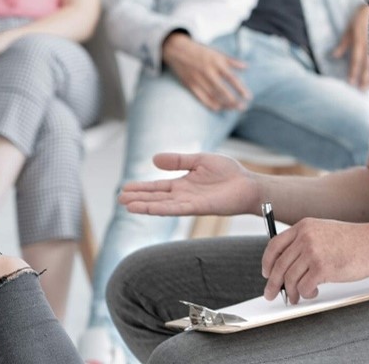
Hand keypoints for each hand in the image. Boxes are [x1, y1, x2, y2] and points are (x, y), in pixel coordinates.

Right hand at [118, 152, 258, 216]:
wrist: (249, 185)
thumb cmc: (229, 173)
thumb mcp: (199, 160)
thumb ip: (178, 160)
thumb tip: (154, 159)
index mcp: (183, 184)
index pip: (157, 187)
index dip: (141, 188)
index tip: (125, 188)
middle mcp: (183, 195)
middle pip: (156, 197)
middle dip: (138, 198)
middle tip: (119, 199)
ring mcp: (190, 202)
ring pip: (162, 205)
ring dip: (144, 205)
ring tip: (127, 205)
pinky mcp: (199, 207)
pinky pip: (176, 208)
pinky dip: (160, 208)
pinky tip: (148, 208)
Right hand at [162, 33, 250, 110]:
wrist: (176, 49)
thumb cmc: (199, 51)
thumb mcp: (215, 52)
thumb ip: (231, 60)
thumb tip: (246, 67)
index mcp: (215, 63)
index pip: (231, 78)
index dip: (240, 88)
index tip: (248, 97)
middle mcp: (207, 72)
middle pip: (222, 90)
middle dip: (233, 100)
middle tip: (243, 107)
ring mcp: (198, 79)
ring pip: (213, 96)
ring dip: (224, 104)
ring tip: (234, 108)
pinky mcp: (190, 85)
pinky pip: (202, 98)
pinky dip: (211, 105)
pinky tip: (219, 108)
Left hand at [261, 218, 368, 303]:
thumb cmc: (351, 240)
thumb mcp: (321, 230)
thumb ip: (303, 241)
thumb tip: (287, 264)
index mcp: (302, 227)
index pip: (274, 245)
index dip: (267, 261)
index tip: (266, 273)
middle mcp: (304, 238)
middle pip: (279, 264)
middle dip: (273, 283)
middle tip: (270, 293)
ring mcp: (313, 252)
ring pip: (290, 278)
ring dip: (290, 292)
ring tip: (294, 297)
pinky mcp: (323, 268)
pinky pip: (305, 286)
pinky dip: (306, 293)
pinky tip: (312, 292)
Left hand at [332, 5, 368, 88]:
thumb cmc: (360, 18)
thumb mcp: (349, 29)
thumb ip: (343, 43)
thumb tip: (334, 56)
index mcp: (359, 41)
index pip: (356, 60)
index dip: (353, 72)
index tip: (350, 82)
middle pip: (367, 65)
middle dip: (364, 78)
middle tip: (361, 90)